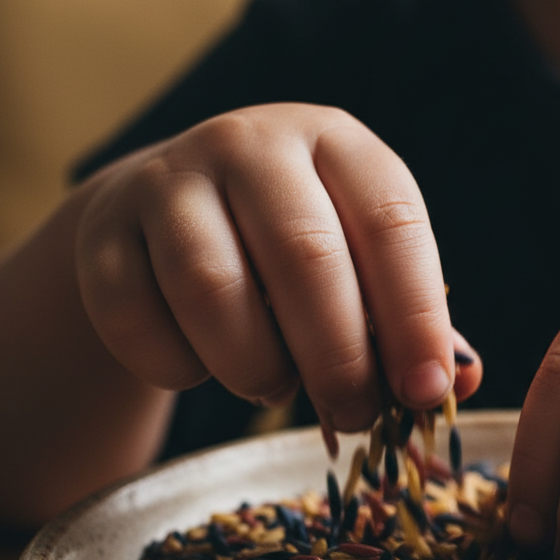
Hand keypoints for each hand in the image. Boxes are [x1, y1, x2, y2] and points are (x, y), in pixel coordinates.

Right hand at [74, 104, 481, 431]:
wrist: (175, 214)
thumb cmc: (293, 249)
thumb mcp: (360, 261)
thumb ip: (407, 319)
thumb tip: (454, 385)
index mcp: (339, 144)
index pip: (391, 224)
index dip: (415, 317)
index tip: (424, 392)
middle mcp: (253, 144)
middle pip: (306, 259)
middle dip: (339, 360)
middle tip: (353, 415)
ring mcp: (170, 179)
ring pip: (212, 289)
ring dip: (255, 366)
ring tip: (276, 387)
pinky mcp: (104, 229)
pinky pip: (135, 315)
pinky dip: (179, 367)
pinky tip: (203, 366)